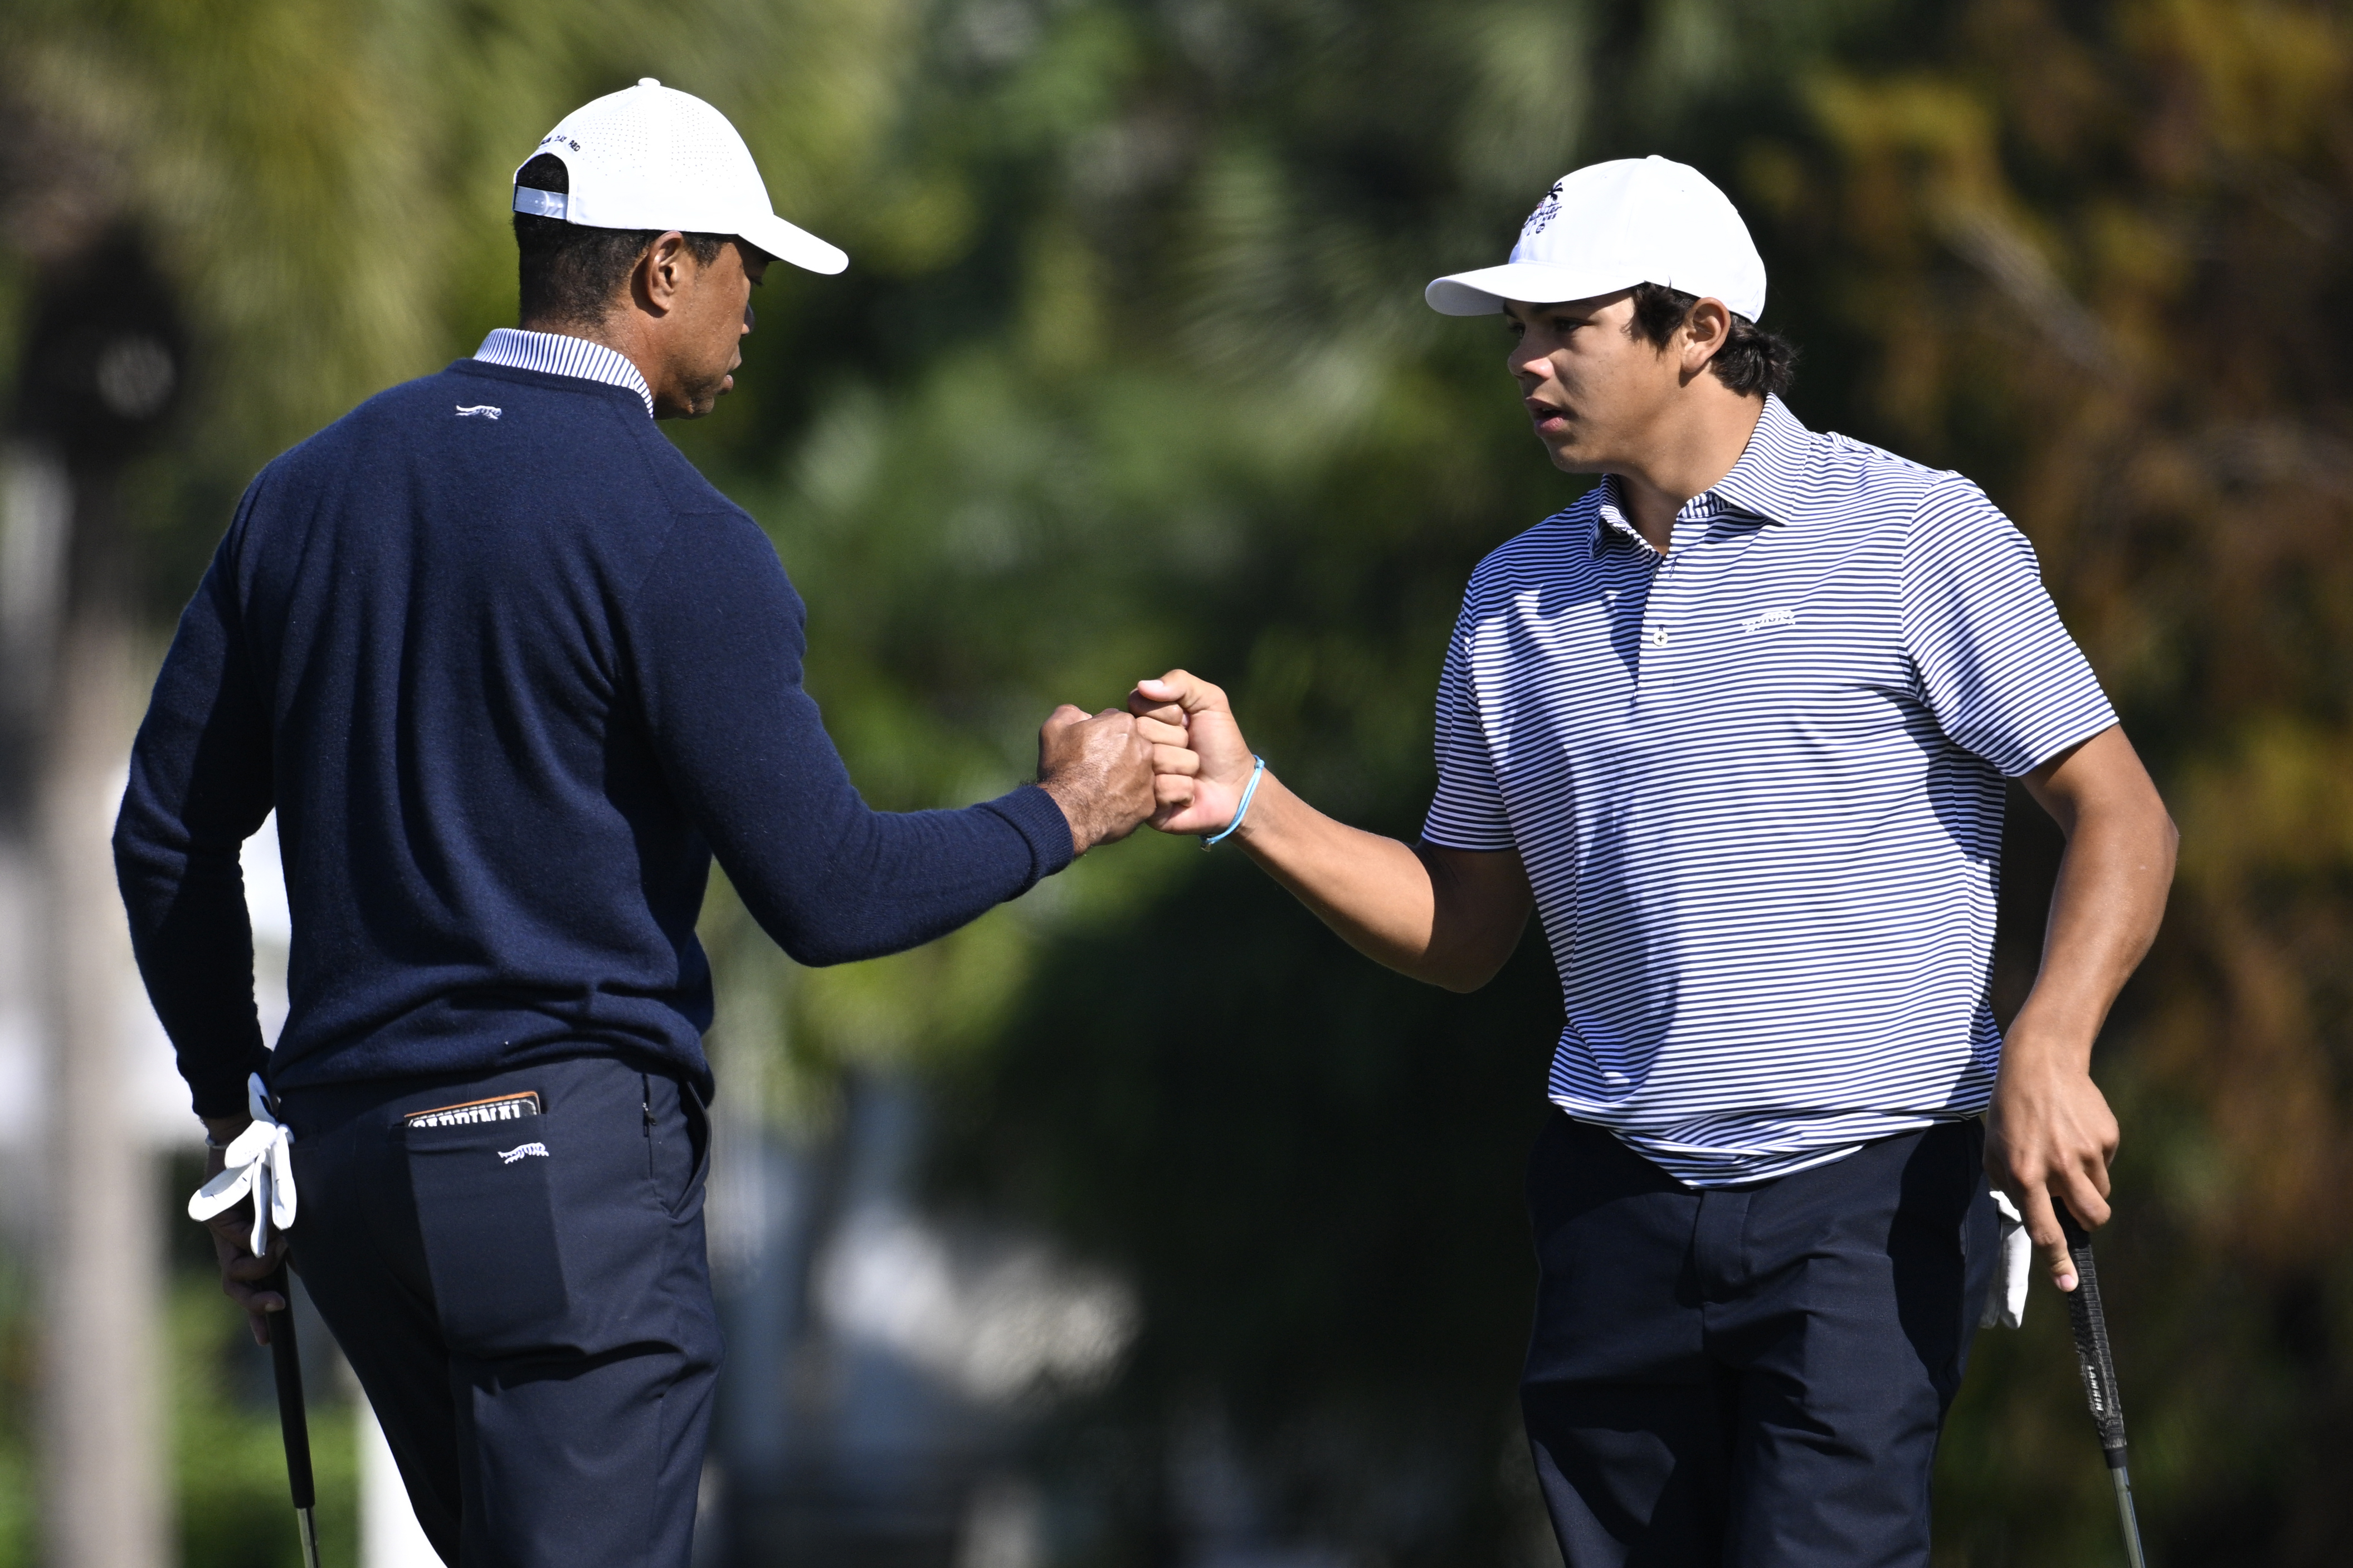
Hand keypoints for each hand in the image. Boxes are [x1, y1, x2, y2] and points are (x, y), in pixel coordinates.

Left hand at [199, 1116, 288, 1345]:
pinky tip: (277, 1234)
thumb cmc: (270, 1163)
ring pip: (234, 1274)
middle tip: (277, 1312)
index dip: (256, 1314)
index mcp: (247, 1240)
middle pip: (234, 1288)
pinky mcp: (216, 1219)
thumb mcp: (285, 1207)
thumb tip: (301, 1268)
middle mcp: (231, 1240)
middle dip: (254, 1307)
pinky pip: (242, 1247)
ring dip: (261, 1274)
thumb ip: (290, 1239)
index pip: (249, 1284)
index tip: (267, 1340)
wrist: (246, 1129)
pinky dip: (262, 1247)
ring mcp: (222, 1232)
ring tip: (281, 1255)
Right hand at [1036, 705, 1154, 853]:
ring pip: (1137, 771)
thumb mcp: (1054, 729)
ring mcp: (1149, 777)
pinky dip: (1127, 799)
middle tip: (1094, 768)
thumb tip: (1082, 714)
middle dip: (1116, 753)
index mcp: (1124, 724)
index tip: (1087, 748)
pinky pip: (1140, 796)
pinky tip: (1108, 803)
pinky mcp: (1149, 803)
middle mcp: (1144, 747)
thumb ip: (1070, 712)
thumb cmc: (1062, 768)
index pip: (1114, 722)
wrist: (1068, 812)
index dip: (1098, 734)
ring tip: (1100, 787)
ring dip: (1124, 775)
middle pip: (1131, 745)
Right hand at [1128, 670, 1255, 835]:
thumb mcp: (1210, 702)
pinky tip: (1188, 794)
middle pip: (1143, 732)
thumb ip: (1181, 682)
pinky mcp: (1144, 805)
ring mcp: (1136, 776)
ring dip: (1184, 766)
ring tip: (1191, 773)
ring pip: (1153, 760)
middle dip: (1179, 740)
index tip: (1186, 723)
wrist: (1237, 788)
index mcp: (1143, 719)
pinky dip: (1183, 790)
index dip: (1169, 714)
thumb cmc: (1221, 743)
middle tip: (1190, 749)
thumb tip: (1143, 685)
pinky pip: (1158, 790)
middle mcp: (1134, 747)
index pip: (1138, 703)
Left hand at [1984, 1040, 2117, 1293]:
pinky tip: (2074, 1133)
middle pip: (2092, 1219)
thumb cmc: (2010, 1112)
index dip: (2057, 1262)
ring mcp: (2087, 1153)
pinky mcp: (2107, 1138)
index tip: (2068, 1285)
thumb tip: (2036, 1220)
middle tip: (2070, 1201)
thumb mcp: (1993, 1152)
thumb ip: (2011, 1189)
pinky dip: (2092, 1159)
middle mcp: (2058, 1167)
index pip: (2044, 1231)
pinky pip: (2106, 1167)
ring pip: (2101, 1195)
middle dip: (2085, 1220)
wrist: (2040, 1063)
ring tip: (2064, 1156)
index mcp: (2024, 1175)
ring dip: (2086, 1188)